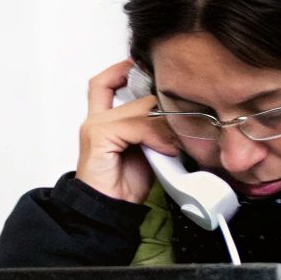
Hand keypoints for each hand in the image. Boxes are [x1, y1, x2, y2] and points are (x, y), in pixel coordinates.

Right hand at [78, 60, 183, 203]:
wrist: (106, 212)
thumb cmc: (124, 186)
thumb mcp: (146, 151)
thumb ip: (154, 130)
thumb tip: (181, 116)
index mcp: (103, 121)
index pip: (106, 82)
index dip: (123, 70)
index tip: (147, 67)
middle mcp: (96, 119)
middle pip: (135, 93)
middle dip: (163, 104)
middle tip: (185, 118)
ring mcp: (95, 126)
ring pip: (140, 109)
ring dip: (165, 125)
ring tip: (177, 144)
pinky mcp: (99, 136)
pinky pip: (135, 125)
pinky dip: (155, 136)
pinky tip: (166, 150)